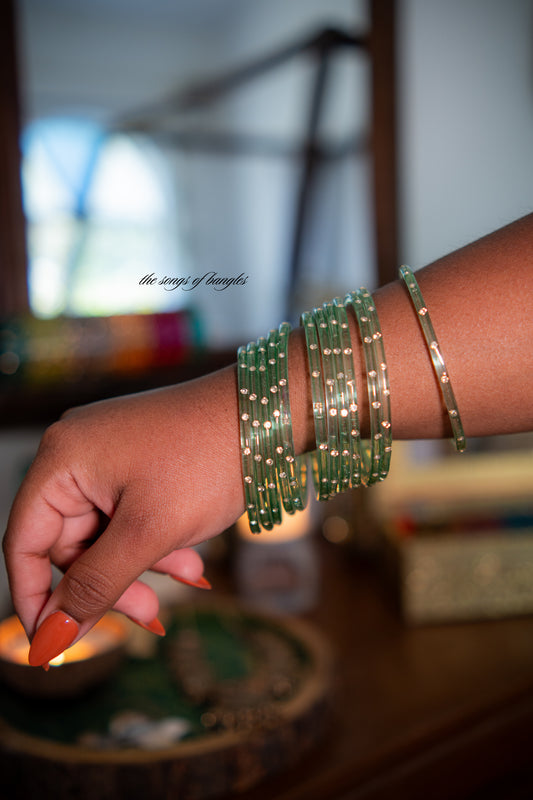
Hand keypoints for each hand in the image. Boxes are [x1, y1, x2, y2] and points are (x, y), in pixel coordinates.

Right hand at [2, 366, 242, 663]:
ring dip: (143, 565)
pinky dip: (158, 541)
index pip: (24, 542)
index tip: (54, 646)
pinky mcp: (141, 459)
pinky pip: (133, 514)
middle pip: (71, 543)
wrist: (268, 412)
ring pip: (108, 534)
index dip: (36, 598)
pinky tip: (193, 560)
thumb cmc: (208, 460)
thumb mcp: (149, 532)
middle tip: (150, 613)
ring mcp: (111, 454)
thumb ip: (96, 586)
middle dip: (111, 582)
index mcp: (63, 459)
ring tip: (190, 575)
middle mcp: (79, 452)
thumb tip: (50, 639)